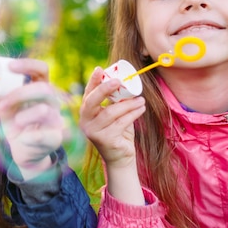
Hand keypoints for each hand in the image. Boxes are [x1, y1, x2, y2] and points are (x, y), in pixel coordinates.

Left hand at [0, 58, 65, 179]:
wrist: (23, 152)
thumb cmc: (15, 124)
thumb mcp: (6, 105)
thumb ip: (0, 90)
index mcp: (42, 89)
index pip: (41, 70)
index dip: (27, 65)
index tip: (9, 67)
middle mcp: (52, 102)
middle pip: (43, 88)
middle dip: (19, 94)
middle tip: (1, 106)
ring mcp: (56, 119)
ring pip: (43, 110)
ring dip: (22, 117)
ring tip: (14, 125)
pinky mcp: (55, 138)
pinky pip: (41, 135)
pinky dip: (27, 137)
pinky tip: (23, 139)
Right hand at [79, 66, 145, 203]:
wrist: (120, 158)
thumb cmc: (118, 132)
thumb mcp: (115, 114)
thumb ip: (116, 101)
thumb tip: (126, 82)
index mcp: (86, 112)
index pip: (88, 93)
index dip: (93, 80)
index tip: (99, 69)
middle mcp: (85, 122)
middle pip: (92, 101)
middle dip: (105, 89)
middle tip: (119, 81)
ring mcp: (93, 132)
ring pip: (111, 112)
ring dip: (128, 104)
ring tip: (141, 99)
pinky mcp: (105, 140)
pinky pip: (121, 123)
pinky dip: (133, 114)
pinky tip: (141, 108)